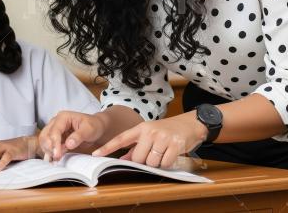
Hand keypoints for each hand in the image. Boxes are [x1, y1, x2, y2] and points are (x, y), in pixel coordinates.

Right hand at [39, 111, 105, 160]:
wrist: (96, 127)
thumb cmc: (93, 125)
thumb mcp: (89, 129)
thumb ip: (79, 136)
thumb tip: (68, 144)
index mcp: (63, 117)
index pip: (55, 131)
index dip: (55, 143)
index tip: (57, 154)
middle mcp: (56, 122)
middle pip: (45, 135)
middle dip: (49, 147)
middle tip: (56, 158)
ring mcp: (54, 130)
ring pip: (44, 141)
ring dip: (48, 151)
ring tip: (55, 159)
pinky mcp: (56, 138)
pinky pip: (48, 145)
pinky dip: (50, 152)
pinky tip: (53, 159)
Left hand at [92, 111, 206, 168]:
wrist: (191, 123)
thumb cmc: (168, 131)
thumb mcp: (150, 134)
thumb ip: (135, 147)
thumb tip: (122, 158)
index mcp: (141, 128)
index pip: (121, 138)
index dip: (108, 147)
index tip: (96, 154)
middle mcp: (150, 131)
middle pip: (138, 157)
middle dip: (145, 161)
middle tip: (154, 153)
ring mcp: (162, 137)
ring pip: (151, 162)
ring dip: (157, 162)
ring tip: (164, 152)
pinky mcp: (175, 144)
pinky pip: (165, 163)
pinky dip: (167, 163)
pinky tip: (171, 154)